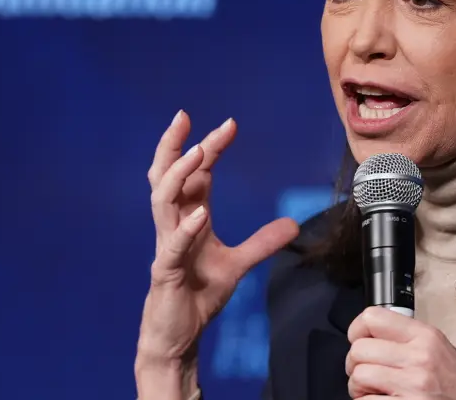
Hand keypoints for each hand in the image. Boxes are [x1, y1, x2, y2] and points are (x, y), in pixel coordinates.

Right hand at [136, 111, 298, 395]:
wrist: (178, 337)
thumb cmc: (198, 296)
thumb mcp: (237, 265)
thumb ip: (262, 243)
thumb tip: (293, 224)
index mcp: (188, 219)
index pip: (196, 175)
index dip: (209, 148)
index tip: (228, 125)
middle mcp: (172, 226)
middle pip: (166, 177)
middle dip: (174, 146)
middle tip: (185, 118)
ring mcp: (166, 247)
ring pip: (162, 202)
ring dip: (178, 176)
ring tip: (198, 153)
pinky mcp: (165, 272)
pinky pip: (172, 247)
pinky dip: (185, 230)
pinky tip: (200, 215)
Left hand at [345, 306, 455, 399]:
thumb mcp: (438, 347)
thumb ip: (406, 338)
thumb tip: (369, 336)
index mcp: (425, 336)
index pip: (372, 317)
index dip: (356, 330)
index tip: (358, 340)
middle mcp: (419, 357)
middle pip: (359, 350)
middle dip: (355, 364)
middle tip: (365, 372)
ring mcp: (413, 384)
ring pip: (359, 377)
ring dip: (359, 387)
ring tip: (373, 390)